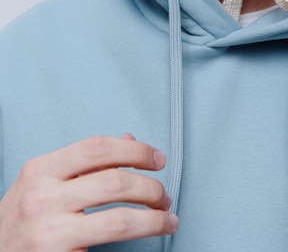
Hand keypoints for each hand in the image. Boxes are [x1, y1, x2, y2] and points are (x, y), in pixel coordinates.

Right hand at [0, 133, 177, 250]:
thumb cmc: (25, 217)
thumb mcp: (46, 180)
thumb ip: (86, 162)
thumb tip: (131, 141)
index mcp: (41, 169)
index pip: (98, 148)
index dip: (135, 151)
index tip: (158, 159)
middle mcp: (42, 197)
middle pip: (114, 183)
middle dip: (150, 188)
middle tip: (164, 196)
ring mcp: (49, 233)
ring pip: (118, 220)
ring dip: (152, 219)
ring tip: (167, 219)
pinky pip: (108, 247)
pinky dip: (135, 242)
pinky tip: (147, 238)